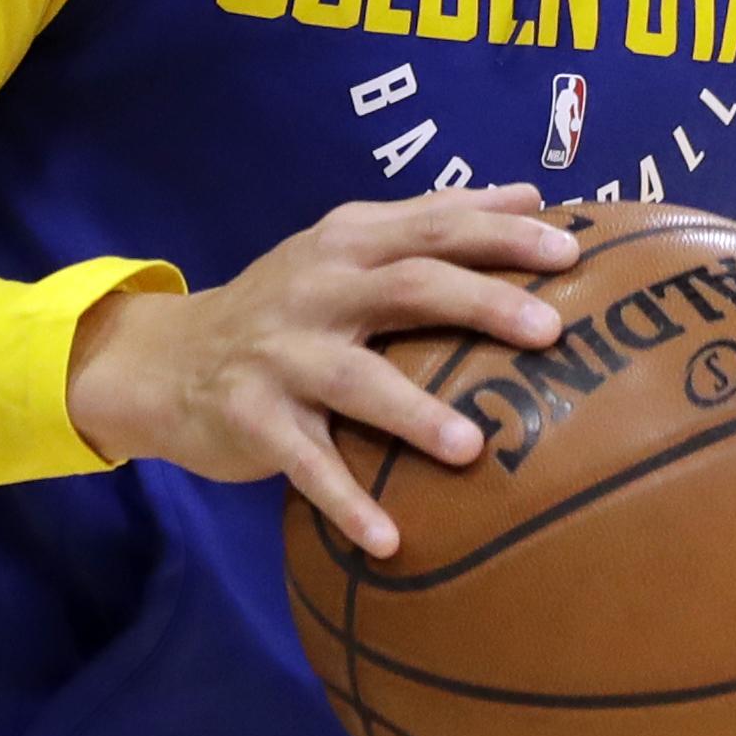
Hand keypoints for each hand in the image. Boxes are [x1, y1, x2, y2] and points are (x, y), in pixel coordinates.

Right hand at [65, 185, 578, 558]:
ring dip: (416, 413)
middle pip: (408, 286)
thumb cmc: (285, 304)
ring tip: (473, 446)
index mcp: (348, 243)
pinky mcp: (252, 419)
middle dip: (482, 302)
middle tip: (551, 329)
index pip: (434, 226)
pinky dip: (347, 502)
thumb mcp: (344, 245)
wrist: (164, 359)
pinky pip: (306, 464)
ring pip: (358, 379)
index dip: (502, 233)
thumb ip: (429, 219)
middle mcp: (317, 289)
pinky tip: (390, 541)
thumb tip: (527, 194)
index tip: (571, 249)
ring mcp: (281, 355)